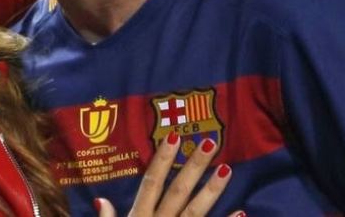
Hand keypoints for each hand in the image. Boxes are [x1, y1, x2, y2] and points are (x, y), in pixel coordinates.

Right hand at [95, 135, 244, 216]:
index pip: (151, 183)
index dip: (162, 160)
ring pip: (197, 211)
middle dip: (193, 166)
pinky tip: (242, 213)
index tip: (174, 136)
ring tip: (227, 168)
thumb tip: (102, 199)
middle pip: (178, 191)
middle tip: (209, 142)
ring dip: (212, 190)